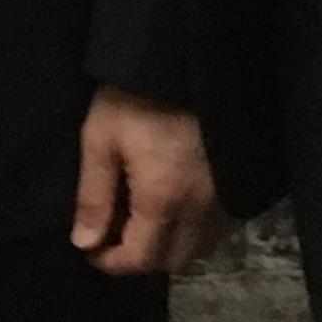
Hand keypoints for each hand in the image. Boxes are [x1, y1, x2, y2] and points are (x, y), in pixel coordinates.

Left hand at [72, 84, 228, 276]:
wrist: (189, 59)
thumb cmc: (137, 96)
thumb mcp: (101, 138)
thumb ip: (93, 196)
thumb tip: (85, 243)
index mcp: (163, 200)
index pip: (140, 258)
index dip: (110, 262)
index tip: (89, 248)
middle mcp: (200, 209)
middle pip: (174, 261)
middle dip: (141, 258)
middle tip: (112, 234)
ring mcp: (224, 200)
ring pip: (200, 248)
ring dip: (169, 247)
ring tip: (140, 219)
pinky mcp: (236, 185)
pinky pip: (217, 228)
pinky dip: (193, 231)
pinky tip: (171, 206)